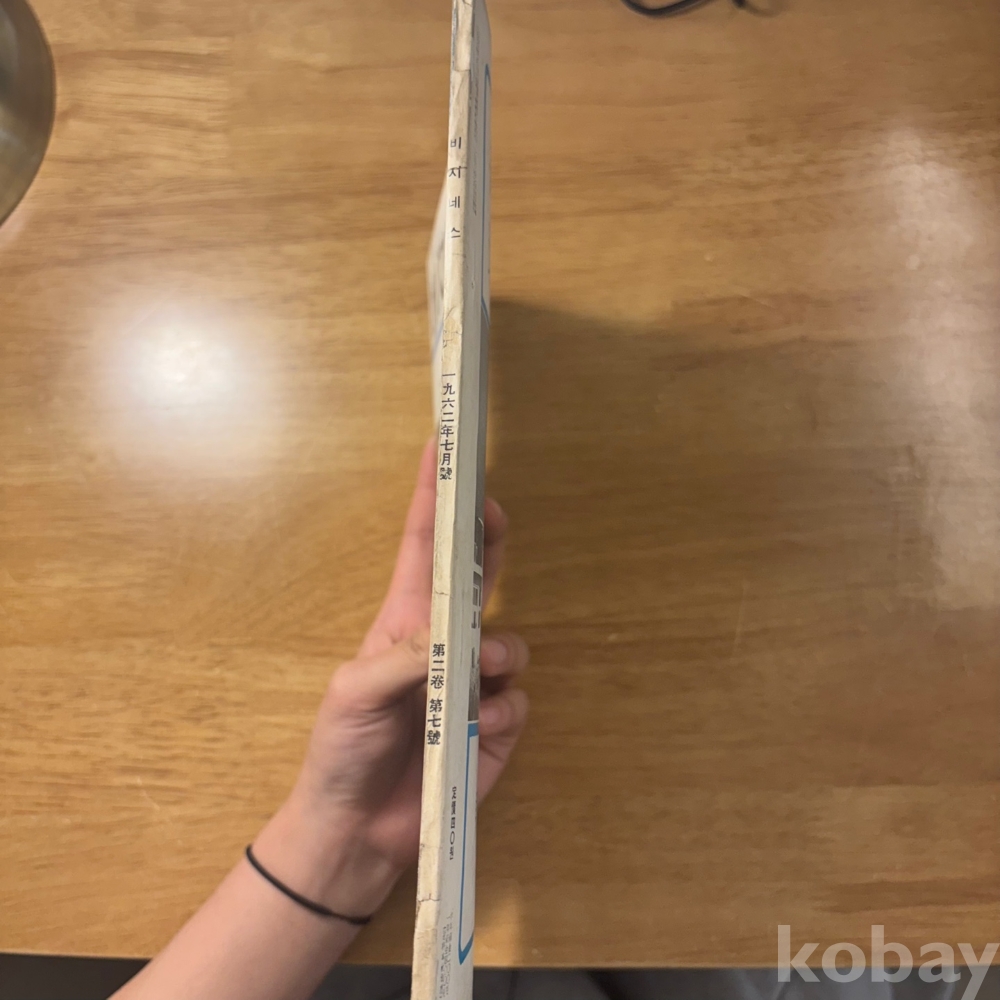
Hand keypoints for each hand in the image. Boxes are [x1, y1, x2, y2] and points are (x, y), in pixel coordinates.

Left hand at [256, 439, 528, 912]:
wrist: (357, 830)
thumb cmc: (342, 752)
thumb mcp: (355, 695)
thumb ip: (402, 658)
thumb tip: (451, 637)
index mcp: (404, 625)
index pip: (423, 551)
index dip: (432, 500)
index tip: (442, 451)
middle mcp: (443, 647)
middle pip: (478, 580)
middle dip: (490, 543)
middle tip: (494, 513)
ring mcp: (473, 687)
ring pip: (510, 646)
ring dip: (500, 655)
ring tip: (479, 682)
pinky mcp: (496, 728)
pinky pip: (519, 701)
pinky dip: (504, 711)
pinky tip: (480, 730)